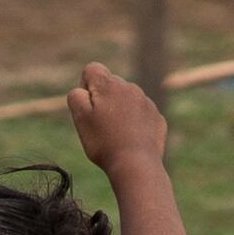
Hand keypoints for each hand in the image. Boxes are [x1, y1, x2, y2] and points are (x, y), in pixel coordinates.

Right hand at [66, 63, 168, 177]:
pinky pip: (141, 115)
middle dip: (103, 99)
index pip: (92, 69)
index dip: (85, 86)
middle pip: (110, 84)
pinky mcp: (157, 118)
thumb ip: (76, 96)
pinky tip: (130, 141)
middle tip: (101, 125)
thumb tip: (83, 89)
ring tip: (115, 135)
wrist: (136, 164)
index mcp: (109, 84)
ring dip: (119, 111)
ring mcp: (146, 102)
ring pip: (127, 100)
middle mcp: (130, 87)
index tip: (88, 108)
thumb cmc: (104, 141)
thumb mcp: (80, 117)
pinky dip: (134, 124)